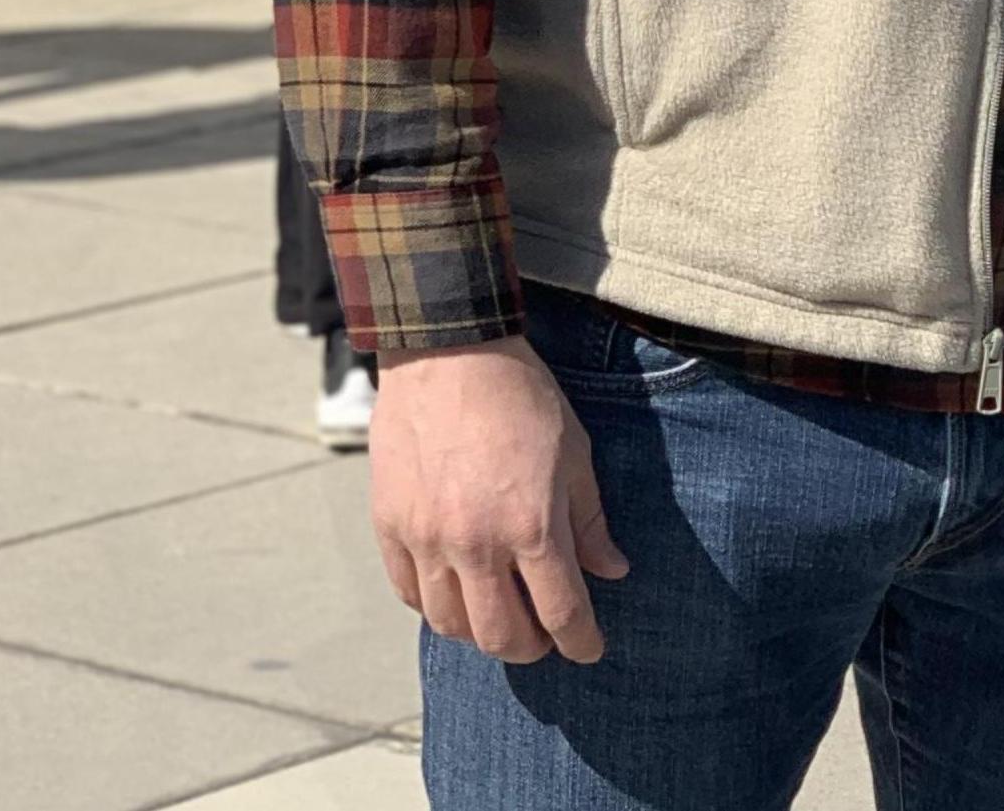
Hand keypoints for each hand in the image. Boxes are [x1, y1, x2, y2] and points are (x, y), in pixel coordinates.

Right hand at [370, 337, 629, 664]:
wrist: (451, 352)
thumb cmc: (522, 396)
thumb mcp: (575, 452)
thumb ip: (591, 519)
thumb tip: (612, 570)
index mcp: (532, 525)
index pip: (561, 612)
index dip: (581, 641)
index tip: (589, 650)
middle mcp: (476, 544)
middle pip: (502, 636)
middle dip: (532, 648)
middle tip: (545, 636)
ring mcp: (428, 540)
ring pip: (451, 625)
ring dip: (481, 632)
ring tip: (501, 615)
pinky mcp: (391, 528)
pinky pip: (410, 595)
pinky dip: (436, 605)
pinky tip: (456, 592)